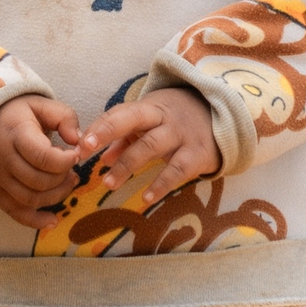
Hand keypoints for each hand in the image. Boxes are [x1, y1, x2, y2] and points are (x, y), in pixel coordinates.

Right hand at [0, 95, 84, 228]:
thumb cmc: (17, 114)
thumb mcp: (41, 104)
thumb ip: (65, 118)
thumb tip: (78, 141)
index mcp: (16, 134)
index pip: (42, 157)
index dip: (65, 161)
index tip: (75, 155)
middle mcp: (4, 158)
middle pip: (38, 181)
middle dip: (63, 178)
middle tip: (73, 170)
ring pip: (30, 199)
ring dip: (56, 196)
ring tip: (68, 182)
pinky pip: (14, 212)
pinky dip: (34, 221)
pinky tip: (53, 220)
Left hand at [77, 87, 219, 201]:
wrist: (224, 116)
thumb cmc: (177, 120)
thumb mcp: (153, 122)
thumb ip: (126, 138)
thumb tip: (101, 158)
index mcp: (150, 107)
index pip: (120, 112)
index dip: (100, 126)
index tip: (81, 142)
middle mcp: (165, 118)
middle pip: (134, 120)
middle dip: (108, 132)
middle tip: (86, 151)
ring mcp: (182, 135)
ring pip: (151, 146)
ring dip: (127, 164)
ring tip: (109, 183)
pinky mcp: (198, 155)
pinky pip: (177, 171)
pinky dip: (161, 184)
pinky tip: (145, 198)